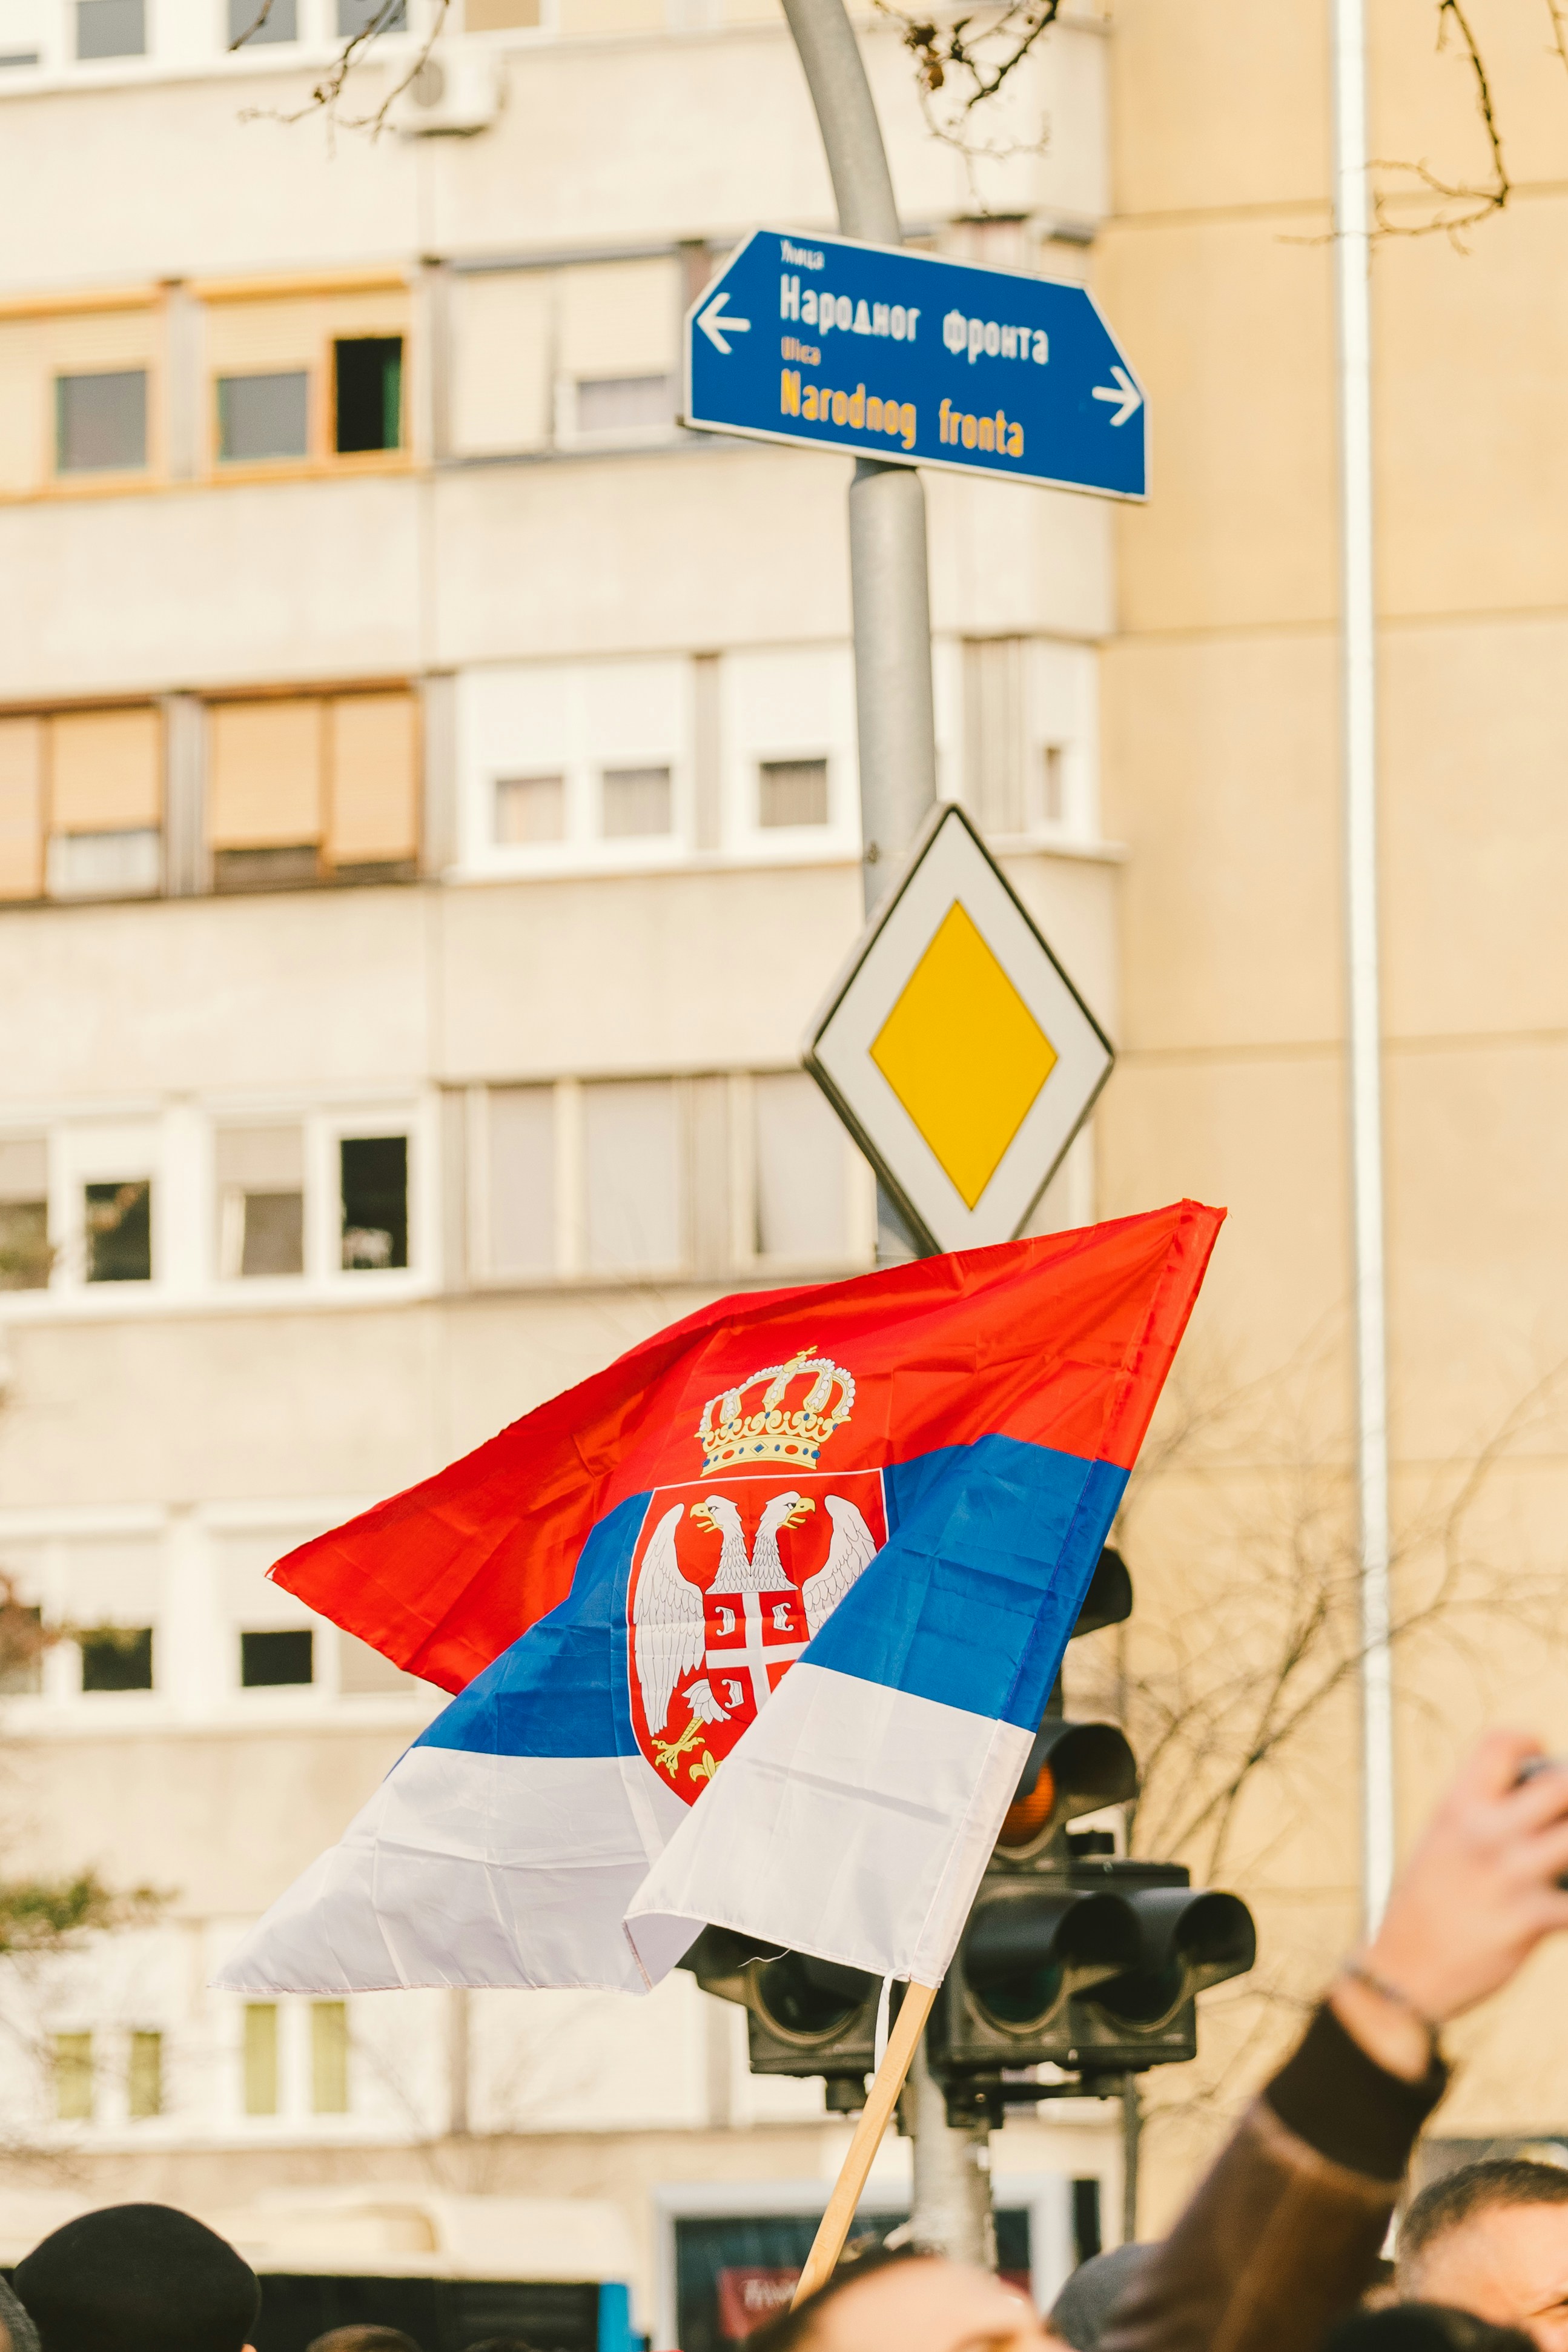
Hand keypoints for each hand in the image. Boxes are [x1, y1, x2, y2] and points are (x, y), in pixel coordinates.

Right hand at [1330, 1730, 1567, 2078]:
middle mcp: (1484, 1832)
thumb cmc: (1426, 1906)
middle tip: (1561, 1820)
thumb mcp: (1441, 1842)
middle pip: (1559, 1784)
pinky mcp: (1530, 1920)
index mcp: (1457, 1806)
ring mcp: (1510, 1875)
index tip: (1539, 1762)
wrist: (1403, 1972)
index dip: (1529, 1742)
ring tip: (1561, 1861)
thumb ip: (1483, 1818)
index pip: (1501, 1743)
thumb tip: (1539, 1803)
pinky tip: (1563, 1897)